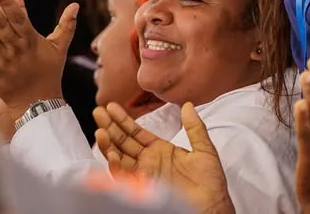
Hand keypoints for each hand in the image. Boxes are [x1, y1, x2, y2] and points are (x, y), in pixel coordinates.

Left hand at [0, 0, 78, 120]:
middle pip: (1, 26)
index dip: (8, 3)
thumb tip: (76, 4)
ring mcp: (3, 61)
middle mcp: (17, 50)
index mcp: (32, 41)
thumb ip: (66, 25)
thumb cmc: (49, 73)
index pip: (19, 18)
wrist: (37, 104)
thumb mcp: (59, 48)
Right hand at [94, 102, 234, 213]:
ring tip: (100, 131)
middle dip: (110, 127)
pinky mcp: (143, 188)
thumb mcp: (204, 150)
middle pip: (123, 142)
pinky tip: (112, 154)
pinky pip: (125, 177)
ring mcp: (144, 174)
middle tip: (99, 112)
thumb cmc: (210, 182)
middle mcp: (149, 161)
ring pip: (120, 157)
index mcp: (160, 150)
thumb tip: (188, 105)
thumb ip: (194, 128)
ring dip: (109, 144)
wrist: (211, 206)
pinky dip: (116, 166)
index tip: (112, 106)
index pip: (136, 132)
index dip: (124, 119)